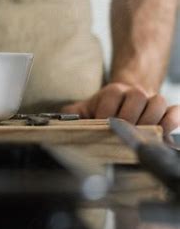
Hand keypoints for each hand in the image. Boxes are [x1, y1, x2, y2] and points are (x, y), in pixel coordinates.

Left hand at [62, 82, 179, 135]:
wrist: (126, 99)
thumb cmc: (105, 109)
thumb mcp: (87, 108)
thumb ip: (74, 113)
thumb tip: (60, 118)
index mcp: (113, 91)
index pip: (112, 98)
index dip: (106, 114)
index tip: (102, 127)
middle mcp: (134, 92)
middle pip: (137, 97)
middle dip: (129, 118)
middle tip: (122, 134)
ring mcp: (152, 100)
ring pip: (157, 102)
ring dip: (149, 121)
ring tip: (140, 136)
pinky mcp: (168, 110)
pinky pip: (175, 111)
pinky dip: (171, 122)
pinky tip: (163, 135)